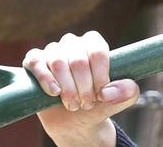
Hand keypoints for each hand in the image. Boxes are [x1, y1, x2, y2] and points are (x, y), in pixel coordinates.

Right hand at [22, 31, 139, 146]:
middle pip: (79, 60)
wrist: (74, 120)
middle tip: (87, 104)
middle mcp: (73, 42)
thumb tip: (108, 91)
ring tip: (73, 104)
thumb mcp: (122, 98)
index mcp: (95, 42)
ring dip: (67, 88)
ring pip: (58, 62)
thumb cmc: (100, 102)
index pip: (98, 52)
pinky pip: (36, 62)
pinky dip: (45, 78)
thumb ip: (127, 91)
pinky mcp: (34, 61)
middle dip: (84, 87)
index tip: (101, 94)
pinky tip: (55, 92)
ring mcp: (53, 50)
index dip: (100, 76)